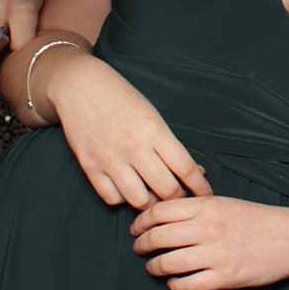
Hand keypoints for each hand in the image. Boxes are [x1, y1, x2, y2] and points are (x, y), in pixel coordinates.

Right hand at [49, 52, 213, 209]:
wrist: (81, 86)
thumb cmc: (122, 98)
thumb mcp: (153, 115)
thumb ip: (171, 145)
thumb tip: (196, 171)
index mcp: (155, 131)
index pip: (185, 168)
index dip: (200, 186)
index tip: (207, 195)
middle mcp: (134, 148)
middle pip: (166, 189)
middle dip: (179, 199)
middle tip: (181, 198)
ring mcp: (110, 159)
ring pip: (139, 200)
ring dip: (151, 203)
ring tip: (155, 197)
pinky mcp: (90, 167)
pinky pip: (111, 198)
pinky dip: (123, 199)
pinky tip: (129, 191)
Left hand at [131, 196, 288, 289]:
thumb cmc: (257, 220)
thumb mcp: (226, 203)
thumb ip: (196, 207)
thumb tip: (161, 213)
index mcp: (208, 206)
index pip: (159, 211)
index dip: (141, 221)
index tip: (136, 229)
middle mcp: (209, 228)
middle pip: (158, 237)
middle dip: (142, 245)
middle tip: (139, 249)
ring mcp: (216, 254)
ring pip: (167, 263)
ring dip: (154, 267)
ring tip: (154, 267)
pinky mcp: (224, 277)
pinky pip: (186, 285)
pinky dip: (174, 285)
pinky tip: (175, 282)